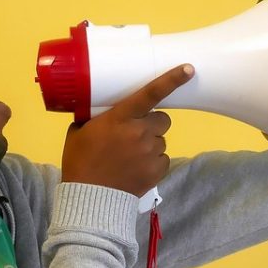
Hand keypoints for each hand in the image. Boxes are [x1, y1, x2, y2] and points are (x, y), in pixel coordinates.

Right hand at [60, 64, 193, 194]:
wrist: (89, 198)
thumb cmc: (80, 162)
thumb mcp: (78, 131)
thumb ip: (92, 117)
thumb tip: (97, 108)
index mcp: (121, 117)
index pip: (150, 94)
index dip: (171, 80)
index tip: (189, 69)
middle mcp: (140, 131)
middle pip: (162, 119)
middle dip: (152, 124)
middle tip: (135, 134)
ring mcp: (151, 151)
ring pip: (161, 140)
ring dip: (151, 144)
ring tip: (131, 157)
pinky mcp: (158, 169)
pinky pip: (163, 159)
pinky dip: (153, 162)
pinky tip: (137, 169)